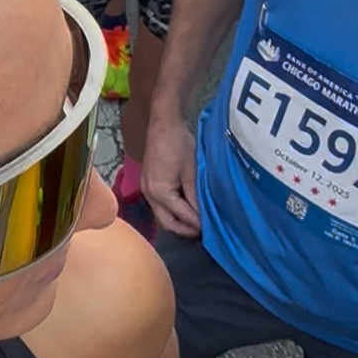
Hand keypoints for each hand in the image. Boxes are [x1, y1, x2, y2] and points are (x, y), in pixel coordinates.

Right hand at [142, 106, 200, 236]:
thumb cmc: (178, 144)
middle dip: (184, 229)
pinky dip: (173, 211)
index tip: (210, 229)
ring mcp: (146, 190)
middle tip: (202, 232)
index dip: (196, 224)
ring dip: (178, 221)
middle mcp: (149, 195)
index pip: (181, 215)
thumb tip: (202, 216)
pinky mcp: (148, 185)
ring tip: (196, 223)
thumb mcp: (191, 172)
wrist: (162, 124)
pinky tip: (185, 209)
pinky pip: (160, 206)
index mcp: (160, 193)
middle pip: (166, 222)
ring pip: (162, 215)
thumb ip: (195, 196)